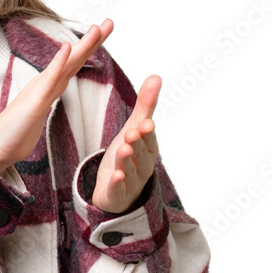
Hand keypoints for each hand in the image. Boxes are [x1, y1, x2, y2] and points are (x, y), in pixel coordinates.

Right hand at [0, 20, 113, 172]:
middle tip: (109, 22)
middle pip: (74, 59)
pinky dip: (58, 62)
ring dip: (81, 46)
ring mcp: (39, 91)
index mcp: (49, 87)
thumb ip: (46, 99)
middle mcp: (46, 84)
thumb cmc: (15, 133)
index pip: (74, 64)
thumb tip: (54, 90)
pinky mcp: (34, 102)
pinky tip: (66, 48)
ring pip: (66, 65)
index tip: (103, 32)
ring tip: (95, 29)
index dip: (90, 48)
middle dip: (93, 40)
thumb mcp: (38, 113)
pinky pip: (49, 80)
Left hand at [91, 75, 161, 213]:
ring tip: (123, 149)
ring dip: (126, 161)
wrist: (115, 188)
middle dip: (137, 144)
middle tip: (132, 132)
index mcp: (148, 150)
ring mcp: (130, 183)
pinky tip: (115, 177)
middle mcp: (142, 167)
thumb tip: (156, 76)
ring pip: (128, 171)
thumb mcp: (134, 128)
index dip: (148, 133)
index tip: (146, 123)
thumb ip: (145, 105)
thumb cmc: (128, 155)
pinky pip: (117, 191)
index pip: (150, 141)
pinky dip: (117, 185)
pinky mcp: (115, 196)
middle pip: (140, 155)